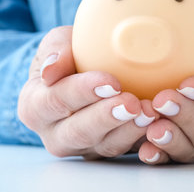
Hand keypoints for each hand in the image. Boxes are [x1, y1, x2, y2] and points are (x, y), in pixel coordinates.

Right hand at [18, 26, 157, 158]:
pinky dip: (142, 138)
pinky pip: (124, 150)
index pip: (55, 101)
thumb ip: (55, 49)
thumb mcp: (58, 43)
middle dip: (107, 117)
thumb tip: (51, 68)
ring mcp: (82, 146)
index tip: (111, 82)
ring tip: (150, 112)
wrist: (80, 74)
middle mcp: (55, 133)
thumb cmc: (69, 56)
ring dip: (130, 130)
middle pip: (79, 131)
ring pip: (104, 145)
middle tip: (132, 103)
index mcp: (35, 106)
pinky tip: (159, 123)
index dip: (82, 92)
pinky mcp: (105, 149)